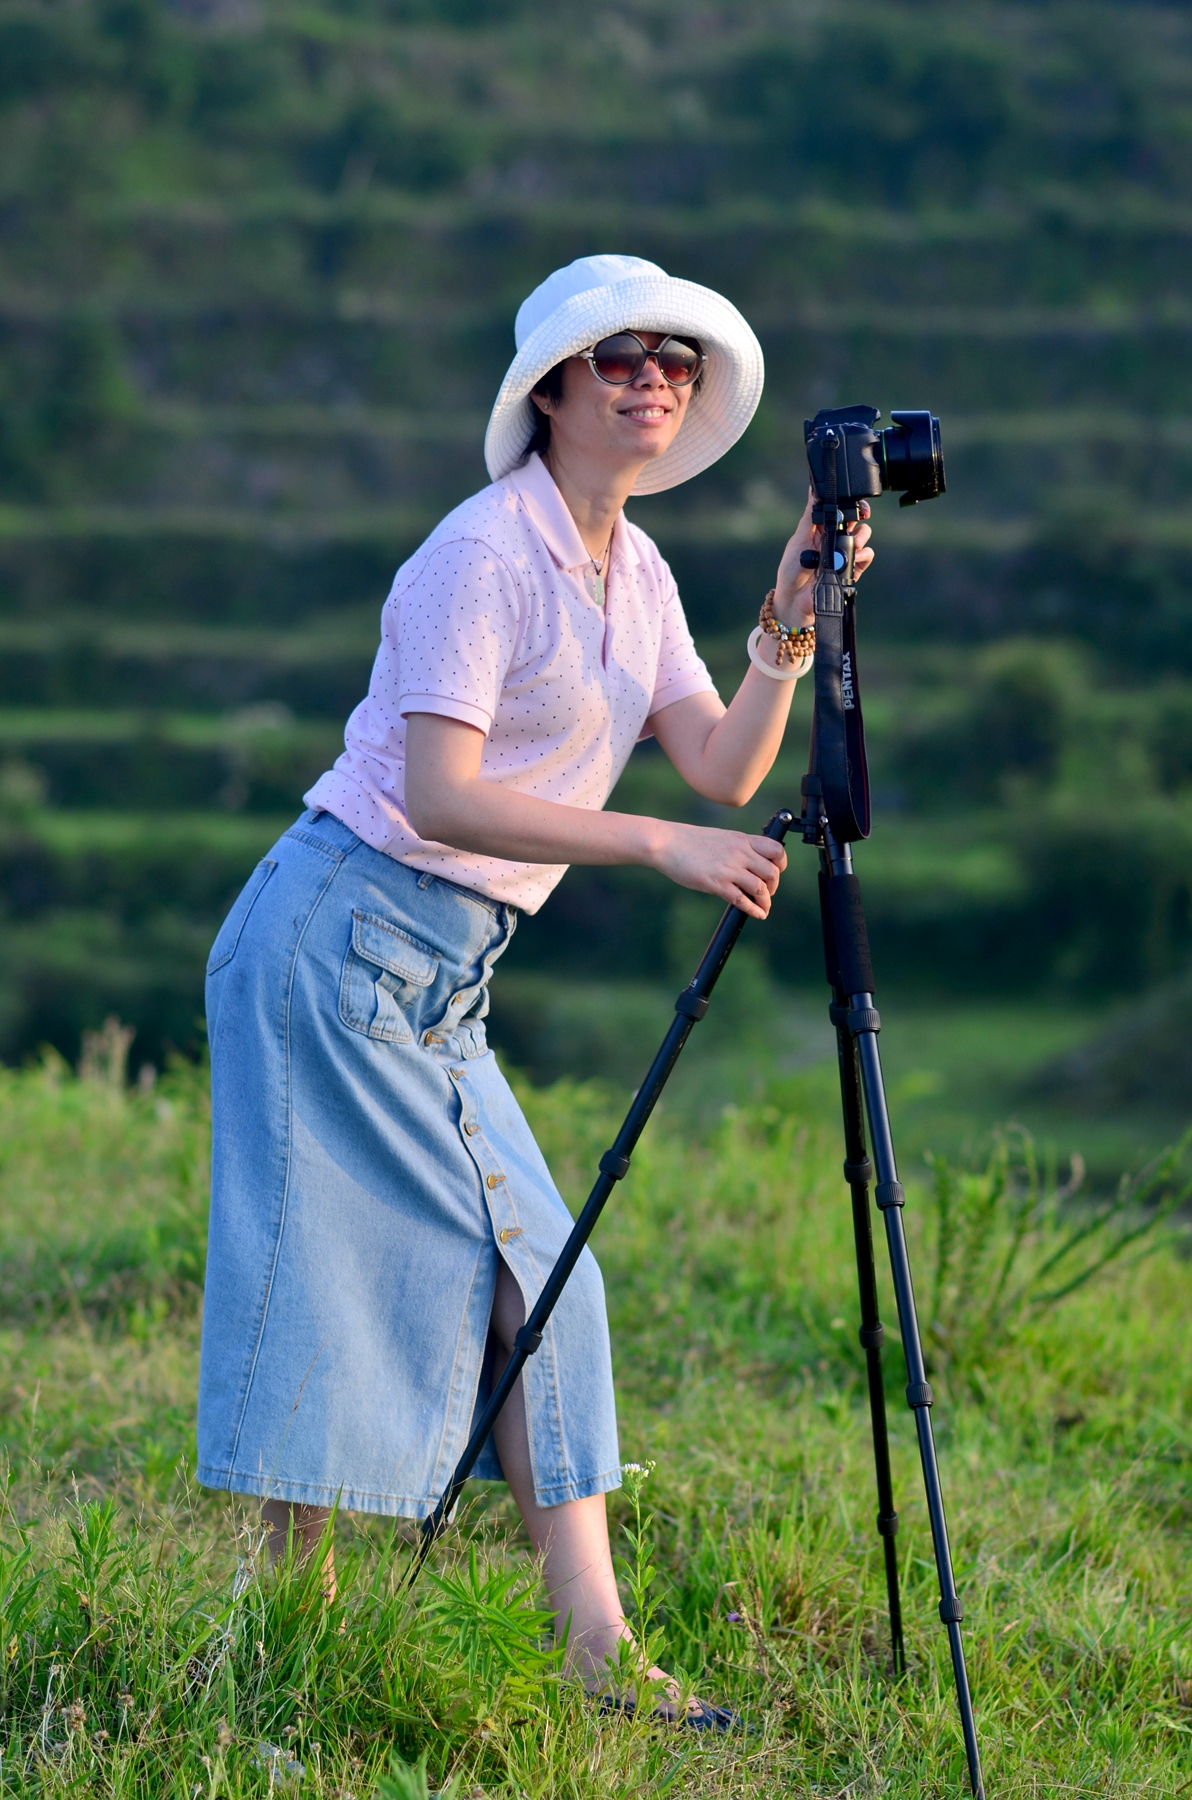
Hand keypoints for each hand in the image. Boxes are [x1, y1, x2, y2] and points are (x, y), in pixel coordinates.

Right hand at [649, 821, 786, 918]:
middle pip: (772, 872)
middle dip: (773, 886)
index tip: (777, 872)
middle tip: (767, 893)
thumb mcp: (720, 837)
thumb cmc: (688, 841)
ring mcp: (729, 868)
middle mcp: (740, 853)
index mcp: (741, 839)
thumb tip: (747, 862)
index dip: (781, 863)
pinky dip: (754, 909)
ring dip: (766, 901)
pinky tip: (758, 914)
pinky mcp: (717, 883)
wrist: (666, 843)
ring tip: (763, 907)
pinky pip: (742, 900)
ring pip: (761, 888)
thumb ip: (736, 848)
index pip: (775, 849)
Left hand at [771, 489, 874, 628]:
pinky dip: (864, 554)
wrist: (795, 601)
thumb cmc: (791, 571)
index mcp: (821, 530)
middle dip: (860, 516)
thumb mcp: (798, 540)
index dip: (849, 504)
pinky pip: (865, 557)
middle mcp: (834, 540)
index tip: (854, 501)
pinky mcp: (851, 570)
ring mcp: (844, 555)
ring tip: (853, 542)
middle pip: (855, 521)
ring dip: (862, 536)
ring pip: (863, 536)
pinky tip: (856, 556)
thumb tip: (814, 491)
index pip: (839, 511)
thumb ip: (808, 518)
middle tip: (860, 516)